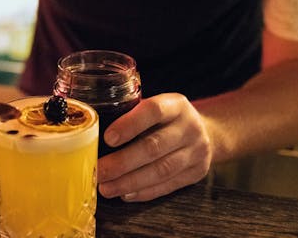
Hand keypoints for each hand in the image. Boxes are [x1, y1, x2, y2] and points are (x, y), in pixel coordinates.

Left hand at [97, 93, 212, 201]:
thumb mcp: (157, 104)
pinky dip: (144, 192)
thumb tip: (91, 127)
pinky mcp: (197, 173)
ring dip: (130, 182)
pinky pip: (168, 186)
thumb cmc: (167, 118)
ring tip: (106, 187)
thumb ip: (132, 112)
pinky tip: (125, 193)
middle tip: (99, 170)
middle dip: (122, 162)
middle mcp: (190, 127)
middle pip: (154, 146)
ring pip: (161, 171)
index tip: (108, 138)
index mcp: (176, 104)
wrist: (206, 131)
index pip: (153, 111)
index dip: (130, 124)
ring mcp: (197, 151)